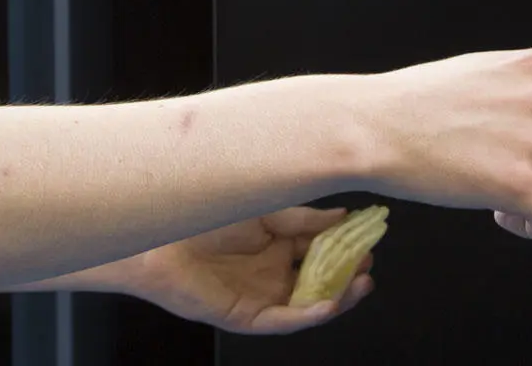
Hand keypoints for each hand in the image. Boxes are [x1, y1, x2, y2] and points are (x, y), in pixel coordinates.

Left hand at [127, 207, 375, 334]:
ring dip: (338, 297)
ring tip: (360, 283)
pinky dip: (308, 315)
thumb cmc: (205, 218)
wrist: (161, 237)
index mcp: (277, 245)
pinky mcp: (247, 317)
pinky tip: (328, 304)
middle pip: (321, 279)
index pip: (321, 248)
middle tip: (369, 262)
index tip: (370, 235)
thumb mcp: (265, 211)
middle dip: (349, 273)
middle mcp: (273, 273)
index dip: (346, 245)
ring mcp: (262, 296)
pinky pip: (284, 320)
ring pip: (309, 304)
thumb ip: (303, 217)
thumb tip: (342, 215)